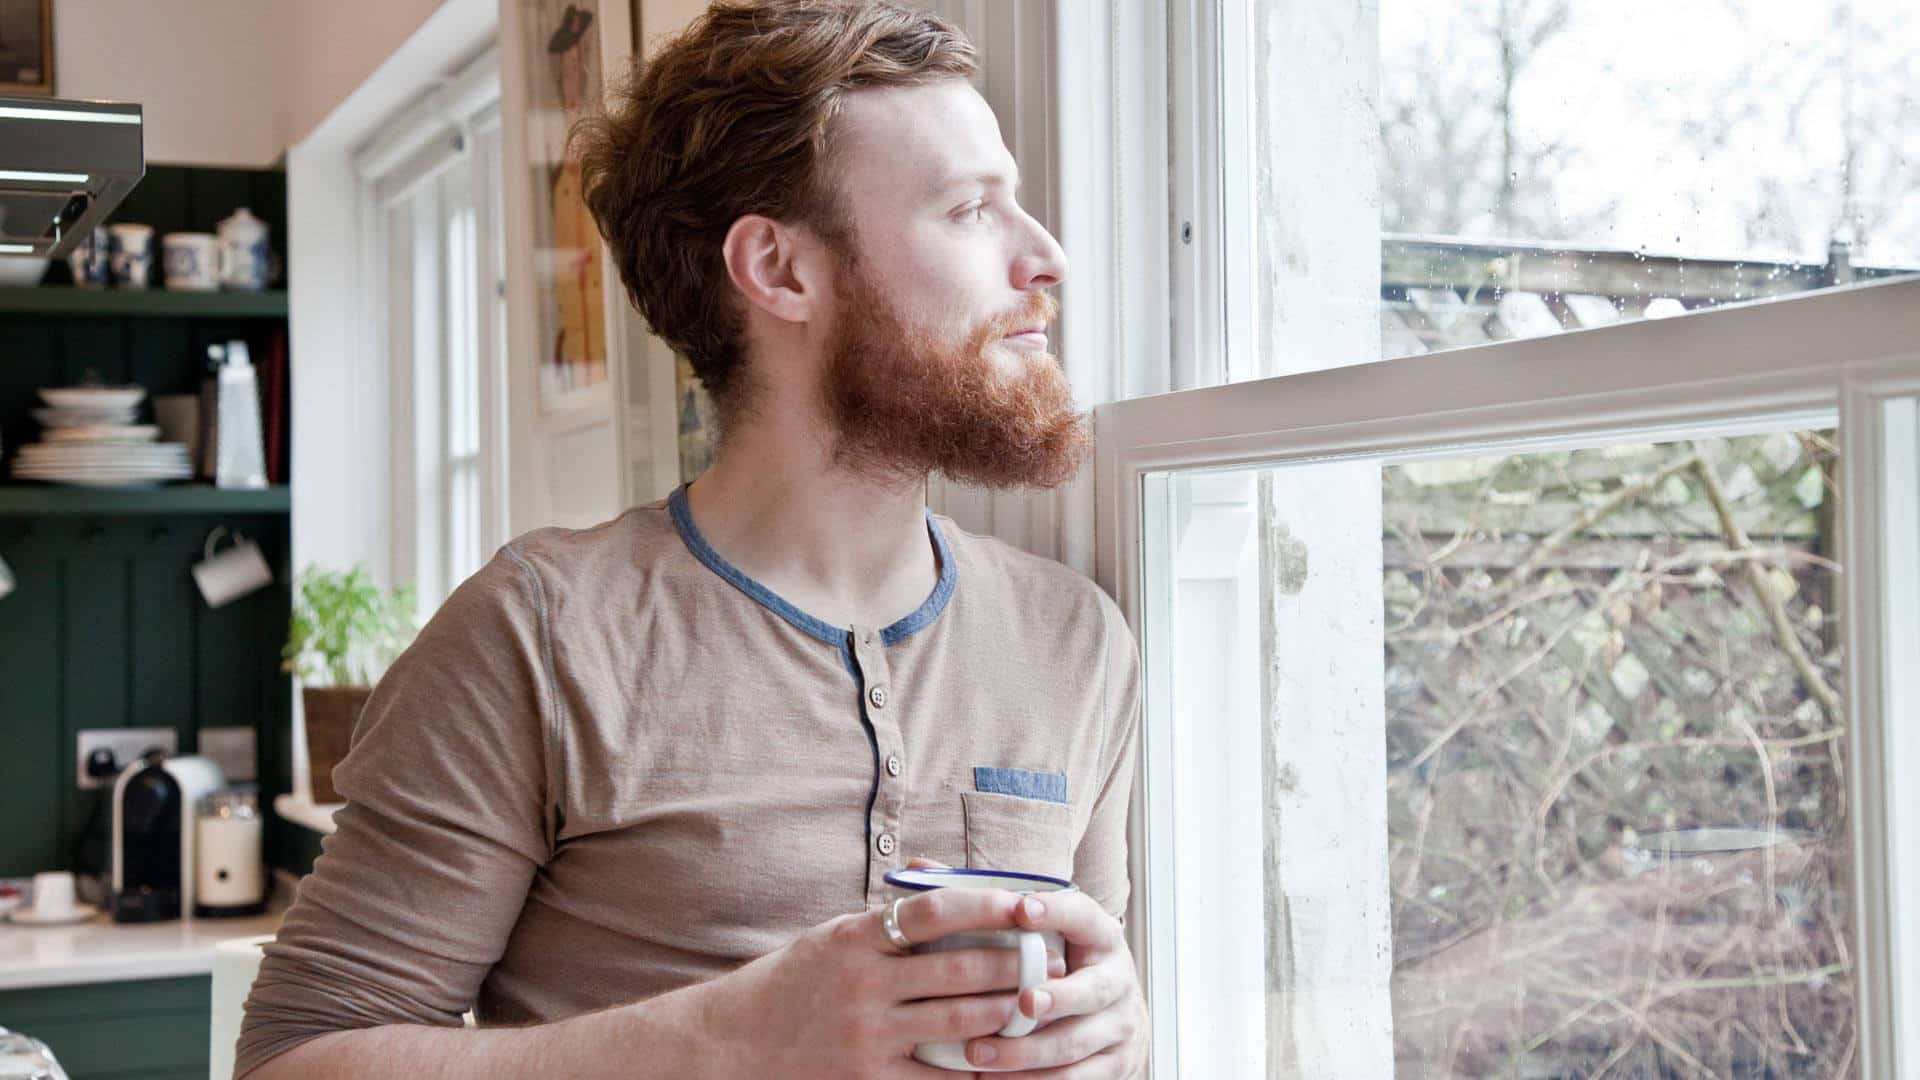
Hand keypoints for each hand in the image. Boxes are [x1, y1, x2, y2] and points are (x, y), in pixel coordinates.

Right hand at [690, 880, 1049, 1077]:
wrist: (732, 1045)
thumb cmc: (790, 984)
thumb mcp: (830, 937)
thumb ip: (885, 920)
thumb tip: (945, 886)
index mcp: (855, 938)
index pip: (934, 910)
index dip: (987, 904)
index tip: (1026, 902)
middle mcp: (863, 985)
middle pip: (960, 969)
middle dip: (1016, 964)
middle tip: (1053, 959)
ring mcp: (867, 1037)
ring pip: (960, 1023)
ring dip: (1009, 1012)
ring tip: (1042, 1003)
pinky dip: (979, 1070)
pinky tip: (1007, 1060)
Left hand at [963, 885, 1146, 1076]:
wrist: (1113, 1019)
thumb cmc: (1056, 964)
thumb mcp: (1040, 931)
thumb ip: (987, 903)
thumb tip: (918, 868)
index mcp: (1099, 935)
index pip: (1083, 915)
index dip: (1056, 911)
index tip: (1020, 908)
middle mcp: (1116, 978)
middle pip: (1090, 989)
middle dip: (1057, 997)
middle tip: (1022, 1001)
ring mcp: (1119, 1025)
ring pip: (1075, 1042)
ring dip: (1027, 1052)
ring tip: (978, 1054)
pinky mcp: (1116, 1066)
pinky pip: (1076, 1079)